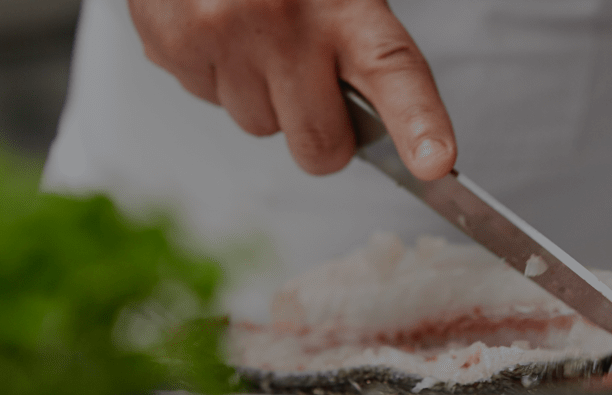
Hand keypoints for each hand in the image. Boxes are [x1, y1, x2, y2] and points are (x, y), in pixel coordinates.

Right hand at [128, 0, 455, 178]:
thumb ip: (358, 48)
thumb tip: (372, 127)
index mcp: (347, 4)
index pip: (394, 70)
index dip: (418, 122)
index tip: (434, 162)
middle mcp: (286, 21)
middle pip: (319, 142)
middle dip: (321, 136)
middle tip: (314, 88)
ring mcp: (225, 35)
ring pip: (258, 125)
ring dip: (261, 95)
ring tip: (253, 32)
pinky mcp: (176, 45)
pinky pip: (208, 99)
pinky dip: (214, 73)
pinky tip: (217, 26)